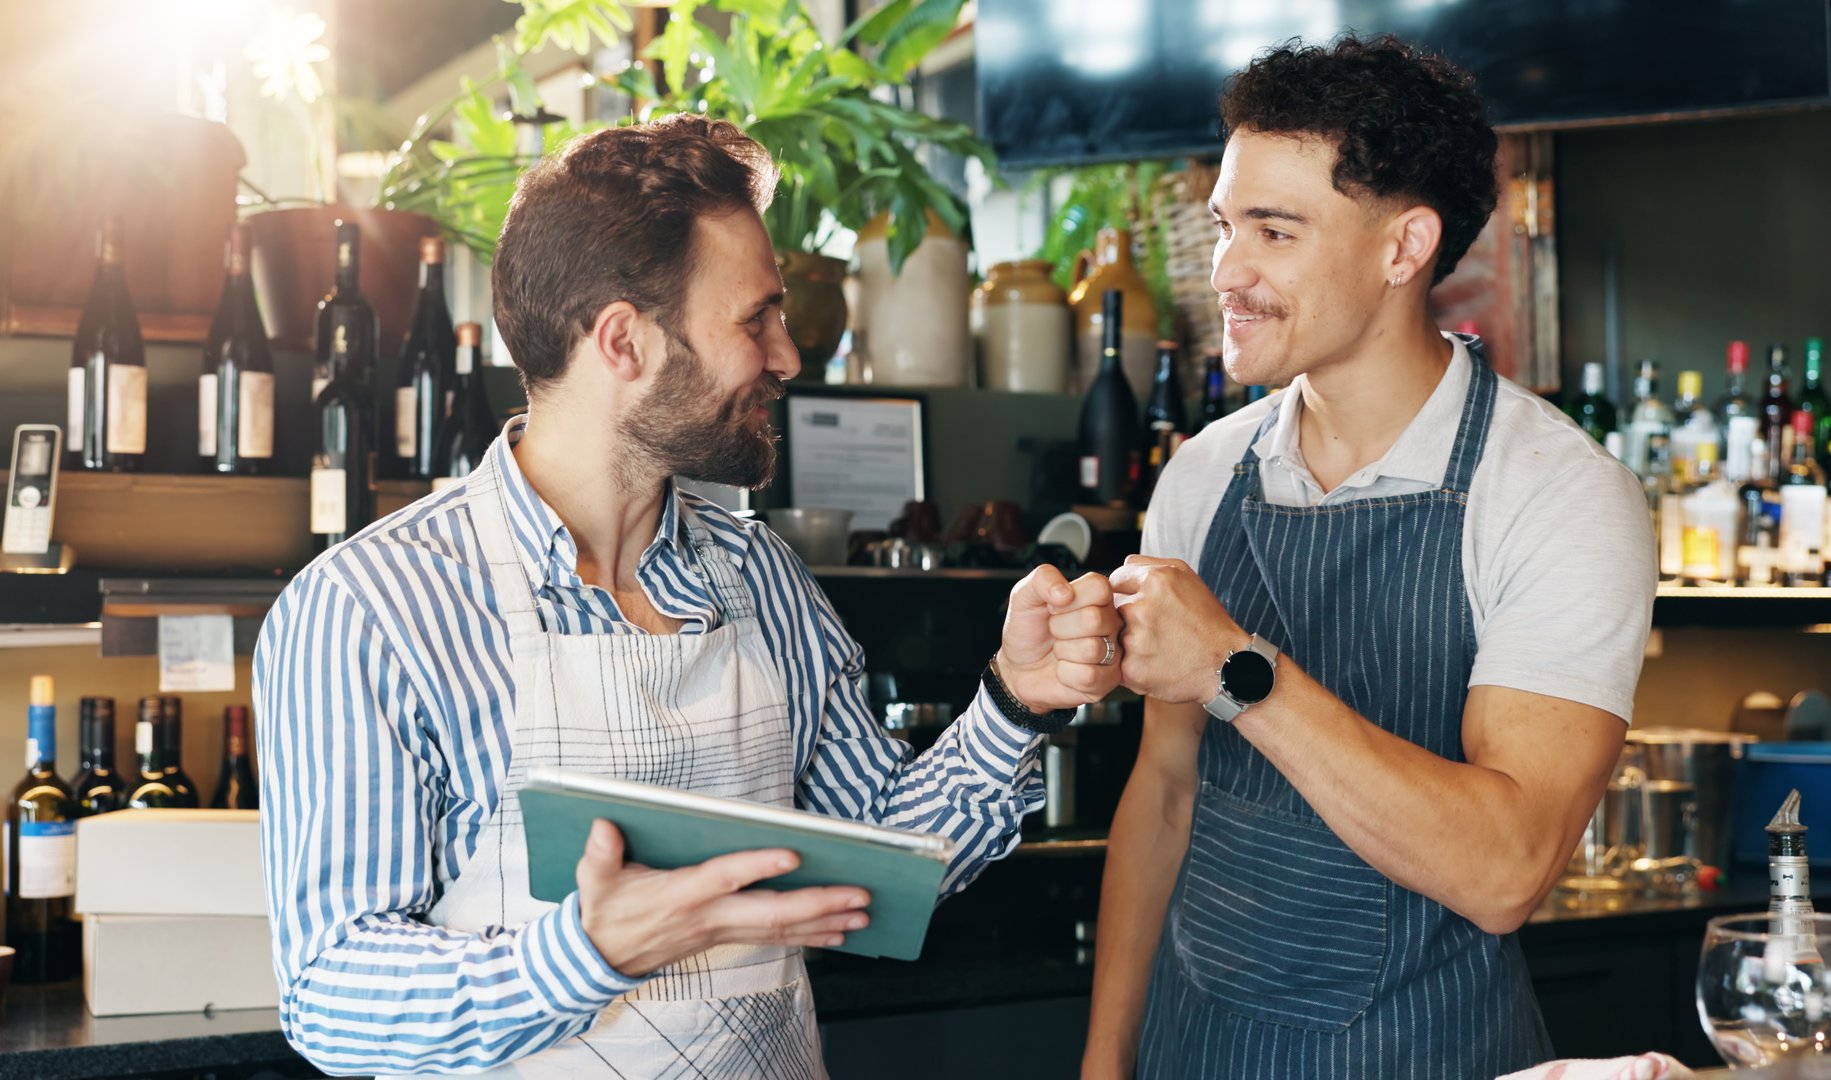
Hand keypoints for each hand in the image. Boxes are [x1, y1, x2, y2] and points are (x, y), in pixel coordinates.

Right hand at [575, 820, 870, 976]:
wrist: (601, 958)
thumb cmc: (605, 911)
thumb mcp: (593, 880)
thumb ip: (599, 854)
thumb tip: (602, 825)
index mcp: (681, 894)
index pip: (725, 877)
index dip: (757, 866)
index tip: (792, 855)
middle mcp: (709, 916)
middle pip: (770, 912)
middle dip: (818, 903)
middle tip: (859, 895)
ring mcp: (721, 930)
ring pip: (781, 929)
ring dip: (825, 921)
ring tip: (863, 913)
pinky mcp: (726, 937)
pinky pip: (775, 938)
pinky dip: (809, 935)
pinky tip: (839, 932)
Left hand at [997, 564, 1124, 711]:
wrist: (1017, 667)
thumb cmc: (1028, 630)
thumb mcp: (1024, 596)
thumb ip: (1042, 579)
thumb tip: (1065, 592)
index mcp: (1097, 597)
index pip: (1099, 587)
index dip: (1069, 599)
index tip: (1053, 606)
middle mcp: (1111, 622)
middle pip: (1093, 619)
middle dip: (1059, 627)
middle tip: (1054, 631)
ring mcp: (1113, 651)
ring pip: (1091, 649)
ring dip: (1062, 651)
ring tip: (1059, 650)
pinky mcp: (1108, 679)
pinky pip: (1089, 676)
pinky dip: (1066, 674)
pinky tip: (1064, 669)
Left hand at [1110, 555, 1247, 704]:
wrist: (1226, 666)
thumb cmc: (1206, 621)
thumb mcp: (1186, 577)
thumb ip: (1148, 564)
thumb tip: (1122, 565)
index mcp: (1155, 580)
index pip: (1116, 579)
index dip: (1129, 592)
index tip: (1144, 604)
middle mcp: (1141, 607)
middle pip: (1111, 607)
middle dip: (1126, 616)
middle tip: (1155, 628)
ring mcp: (1134, 639)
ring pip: (1112, 635)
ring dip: (1127, 639)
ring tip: (1157, 645)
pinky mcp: (1131, 668)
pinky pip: (1118, 661)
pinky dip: (1132, 662)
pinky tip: (1155, 662)